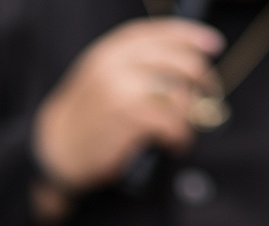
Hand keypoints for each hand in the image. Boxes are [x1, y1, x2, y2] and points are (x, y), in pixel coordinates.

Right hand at [33, 19, 223, 197]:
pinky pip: (173, 123)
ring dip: (189, 117)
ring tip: (181, 131)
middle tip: (209, 94)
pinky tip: (173, 145)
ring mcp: (122, 90)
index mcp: (109, 51)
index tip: (212, 44)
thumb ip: (130, 65)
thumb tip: (178, 62)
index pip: (158, 33)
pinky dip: (180, 137)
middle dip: (202, 78)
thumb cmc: (84, 118)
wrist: (56, 149)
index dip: (190, 36)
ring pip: (179, 95)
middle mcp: (116, 65)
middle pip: (179, 61)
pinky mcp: (129, 119)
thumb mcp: (99, 78)